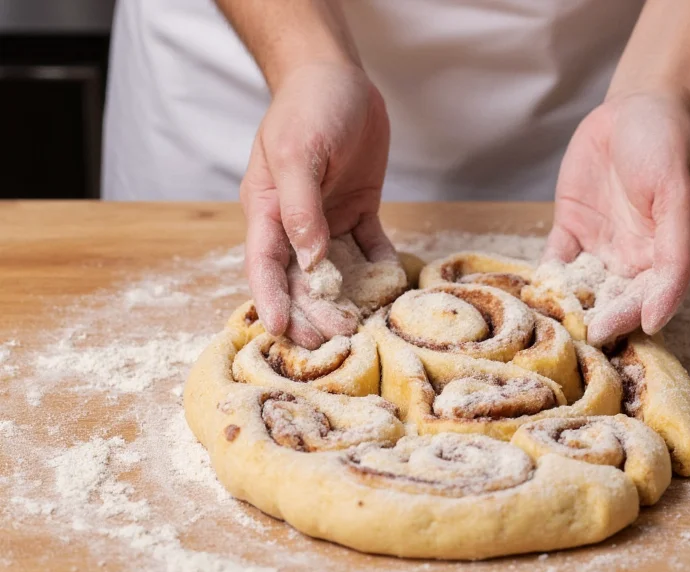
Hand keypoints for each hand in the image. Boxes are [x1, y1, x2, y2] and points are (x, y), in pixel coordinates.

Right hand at [240, 63, 393, 347]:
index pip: (264, 264)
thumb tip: (309, 258)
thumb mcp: (298, 153)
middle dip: (313, 310)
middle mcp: (295, 221)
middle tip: (333, 342)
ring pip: (335, 270)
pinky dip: (379, 268)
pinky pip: (369, 247)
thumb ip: (300, 207)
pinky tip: (392, 288)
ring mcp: (328, 218)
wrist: (339, 77)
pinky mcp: (359, 210)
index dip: (271, 300)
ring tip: (361, 327)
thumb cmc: (308, 108)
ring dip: (346, 298)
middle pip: (301, 277)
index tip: (281, 332)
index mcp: (268, 209)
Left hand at [544, 92, 689, 345]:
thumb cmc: (669, 143)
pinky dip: (545, 277)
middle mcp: (633, 258)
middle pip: (612, 301)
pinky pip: (557, 260)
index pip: (647, 299)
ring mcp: (600, 245)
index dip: (627, 318)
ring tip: (540, 321)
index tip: (603, 331)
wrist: (638, 104)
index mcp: (664, 256)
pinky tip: (529, 291)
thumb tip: (660, 317)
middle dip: (591, 317)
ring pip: (582, 287)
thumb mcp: (679, 195)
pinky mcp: (572, 229)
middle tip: (568, 332)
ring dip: (564, 303)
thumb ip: (675, 255)